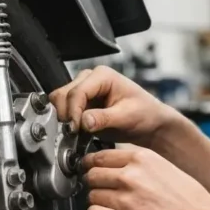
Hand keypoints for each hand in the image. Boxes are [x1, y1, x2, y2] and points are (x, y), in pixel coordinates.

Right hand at [49, 65, 173, 145]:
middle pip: (63, 94)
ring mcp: (84, 91)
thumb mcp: (127, 116)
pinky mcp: (82, 105)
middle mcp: (90, 79)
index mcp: (102, 75)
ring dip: (65, 118)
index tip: (76, 128)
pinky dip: (68, 123)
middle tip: (75, 132)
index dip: (73, 111)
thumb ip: (104, 118)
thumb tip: (84, 121)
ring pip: (60, 102)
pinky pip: (65, 112)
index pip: (77, 92)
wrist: (150, 124)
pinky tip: (79, 133)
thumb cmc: (145, 114)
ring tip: (78, 133)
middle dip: (67, 115)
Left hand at [82, 146, 209, 209]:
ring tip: (114, 206)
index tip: (92, 171)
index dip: (93, 165)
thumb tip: (111, 165)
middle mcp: (131, 175)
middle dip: (95, 183)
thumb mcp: (163, 166)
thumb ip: (136, 163)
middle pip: (92, 175)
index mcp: (141, 158)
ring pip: (91, 195)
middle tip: (104, 190)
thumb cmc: (188, 197)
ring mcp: (126, 199)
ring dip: (98, 201)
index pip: (99, 156)